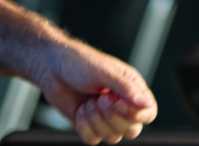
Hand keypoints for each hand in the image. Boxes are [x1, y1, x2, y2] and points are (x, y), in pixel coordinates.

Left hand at [35, 40, 157, 144]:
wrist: (50, 66)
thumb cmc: (78, 61)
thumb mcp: (104, 71)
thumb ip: (126, 88)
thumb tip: (146, 103)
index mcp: (131, 88)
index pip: (148, 112)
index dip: (136, 114)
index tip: (117, 103)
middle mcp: (121, 104)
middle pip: (132, 130)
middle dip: (113, 117)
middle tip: (99, 99)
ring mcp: (105, 117)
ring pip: (113, 137)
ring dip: (97, 121)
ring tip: (88, 102)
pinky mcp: (89, 125)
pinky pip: (93, 139)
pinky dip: (85, 127)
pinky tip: (80, 110)